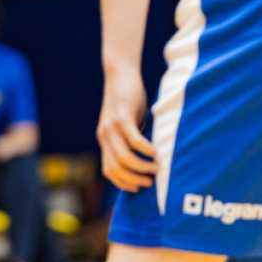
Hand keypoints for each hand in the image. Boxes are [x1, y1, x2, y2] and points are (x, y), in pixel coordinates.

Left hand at [97, 68, 156, 191]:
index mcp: (105, 140)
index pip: (109, 170)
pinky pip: (133, 139)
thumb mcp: (128, 124)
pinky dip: (145, 149)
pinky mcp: (121, 117)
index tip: (139, 189)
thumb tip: (149, 158)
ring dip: (142, 168)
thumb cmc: (128, 99)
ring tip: (157, 168)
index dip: (124, 183)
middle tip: (150, 182)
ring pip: (124, 158)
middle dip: (134, 180)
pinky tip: (156, 152)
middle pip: (115, 169)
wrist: (120, 73)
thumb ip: (132, 140)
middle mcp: (104, 136)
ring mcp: (111, 127)